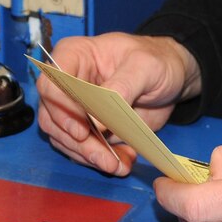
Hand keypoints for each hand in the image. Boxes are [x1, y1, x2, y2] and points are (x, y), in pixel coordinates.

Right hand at [35, 33, 200, 175]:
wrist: (170, 78)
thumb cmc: (156, 61)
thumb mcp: (144, 67)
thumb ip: (120, 89)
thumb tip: (96, 122)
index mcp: (73, 56)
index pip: (51, 84)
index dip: (61, 110)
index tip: (82, 131)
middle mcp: (67, 84)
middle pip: (53, 117)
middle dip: (78, 143)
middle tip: (106, 159)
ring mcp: (75, 108)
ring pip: (64, 138)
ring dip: (90, 156)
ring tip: (119, 164)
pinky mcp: (88, 129)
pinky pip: (82, 150)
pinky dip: (100, 160)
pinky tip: (122, 162)